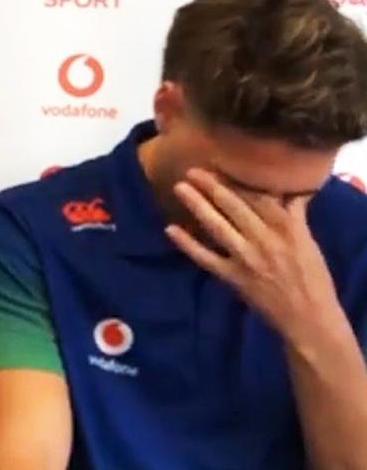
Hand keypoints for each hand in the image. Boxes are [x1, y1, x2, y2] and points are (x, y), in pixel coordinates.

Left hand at [165, 168, 342, 343]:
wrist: (310, 318)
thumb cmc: (312, 278)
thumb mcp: (308, 242)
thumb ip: (295, 215)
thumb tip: (293, 190)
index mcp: (287, 228)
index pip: (258, 197)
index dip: (237, 180)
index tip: (219, 164)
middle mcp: (266, 239)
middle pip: (234, 207)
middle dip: (212, 186)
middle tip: (191, 170)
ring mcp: (247, 259)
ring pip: (218, 227)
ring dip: (198, 206)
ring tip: (180, 188)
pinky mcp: (234, 278)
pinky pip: (206, 258)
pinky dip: (188, 244)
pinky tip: (170, 229)